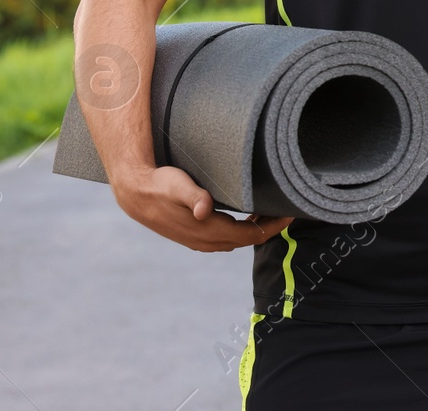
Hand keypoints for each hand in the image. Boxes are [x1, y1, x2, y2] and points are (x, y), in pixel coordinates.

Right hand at [113, 165, 290, 251]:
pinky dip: (243, 229)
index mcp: (208, 230)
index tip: (291, 212)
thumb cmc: (160, 185)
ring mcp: (200, 242)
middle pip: (249, 239)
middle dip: (270, 226)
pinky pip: (227, 238)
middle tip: (287, 207)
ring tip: (272, 209)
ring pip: (238, 240)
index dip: (274, 226)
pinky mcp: (196, 237)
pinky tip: (249, 214)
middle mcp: (206, 241)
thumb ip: (193, 197)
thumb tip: (204, 210)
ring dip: (257, 228)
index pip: (252, 235)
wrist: (135, 195)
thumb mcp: (178, 185)